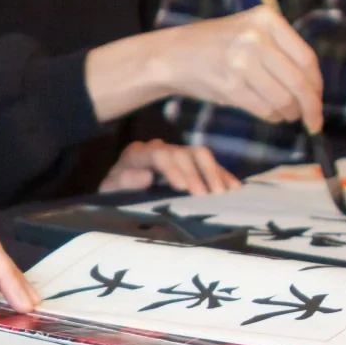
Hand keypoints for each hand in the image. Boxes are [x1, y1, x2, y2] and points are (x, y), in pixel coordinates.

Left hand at [98, 140, 240, 195]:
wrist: (119, 187)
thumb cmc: (115, 191)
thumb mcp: (111, 190)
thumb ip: (124, 181)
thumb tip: (146, 176)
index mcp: (138, 154)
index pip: (159, 155)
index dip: (173, 169)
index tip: (183, 188)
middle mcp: (159, 149)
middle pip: (183, 153)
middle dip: (197, 174)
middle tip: (206, 195)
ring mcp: (176, 153)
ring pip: (200, 154)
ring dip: (214, 173)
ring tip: (223, 193)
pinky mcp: (188, 162)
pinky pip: (208, 164)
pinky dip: (221, 175)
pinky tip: (234, 188)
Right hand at [153, 7, 323, 131]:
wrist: (173, 55)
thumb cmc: (216, 47)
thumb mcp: (250, 33)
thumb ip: (280, 52)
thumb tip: (312, 89)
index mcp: (267, 19)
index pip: (307, 58)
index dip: (317, 86)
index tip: (319, 102)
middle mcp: (256, 37)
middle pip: (299, 81)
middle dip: (310, 107)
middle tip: (314, 121)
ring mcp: (242, 61)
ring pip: (283, 98)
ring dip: (289, 113)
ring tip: (286, 115)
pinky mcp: (230, 85)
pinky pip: (263, 108)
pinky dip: (272, 117)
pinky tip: (271, 116)